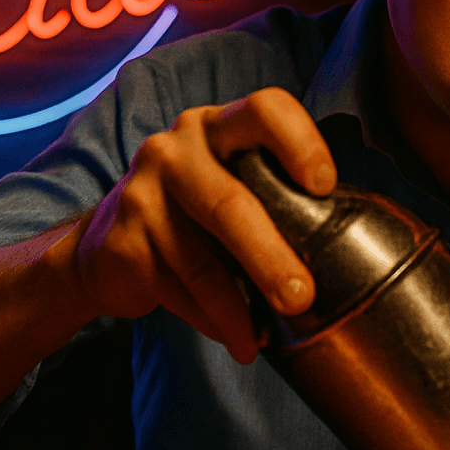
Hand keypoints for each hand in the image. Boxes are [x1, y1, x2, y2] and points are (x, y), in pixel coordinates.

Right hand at [76, 87, 333, 364]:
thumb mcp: (230, 187)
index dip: (300, 142)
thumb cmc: (193, 216)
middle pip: (229, 201)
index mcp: (218, 126)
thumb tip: (345, 253)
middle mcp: (177, 149)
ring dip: (238, 308)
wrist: (103, 247)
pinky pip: (178, 288)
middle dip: (270, 256)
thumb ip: (273, 198)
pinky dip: (213, 320)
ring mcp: (144, 192)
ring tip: (264, 339)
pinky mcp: (123, 238)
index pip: (264, 109)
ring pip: (200, 259)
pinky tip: (237, 340)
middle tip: (301, 298)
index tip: (326, 185)